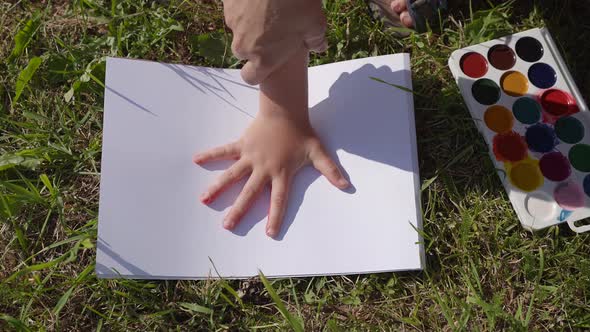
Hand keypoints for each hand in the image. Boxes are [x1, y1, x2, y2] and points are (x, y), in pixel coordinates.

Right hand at [193, 48, 347, 237]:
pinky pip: (224, 151)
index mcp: (281, 172)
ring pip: (232, 175)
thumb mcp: (318, 151)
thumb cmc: (301, 132)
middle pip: (250, 193)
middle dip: (239, 210)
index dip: (275, 216)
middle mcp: (263, 168)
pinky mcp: (242, 144)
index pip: (279, 199)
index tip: (269, 232)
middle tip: (227, 226)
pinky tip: (196, 159)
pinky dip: (211, 155)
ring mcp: (250, 156)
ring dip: (218, 187)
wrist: (286, 110)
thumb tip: (346, 185)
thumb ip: (330, 170)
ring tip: (204, 200)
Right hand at [223, 0, 327, 84]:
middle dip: (254, 44)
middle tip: (271, 30)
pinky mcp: (227, 5)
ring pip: (238, 29)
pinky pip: (234, 9)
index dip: (256, 72)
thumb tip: (319, 47)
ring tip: (266, 9)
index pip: (250, 77)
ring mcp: (233, 24)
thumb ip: (316, 41)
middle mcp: (244, 46)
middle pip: (243, 52)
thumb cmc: (298, 4)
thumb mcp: (315, 25)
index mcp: (264, 59)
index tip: (265, 63)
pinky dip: (244, 5)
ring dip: (249, 23)